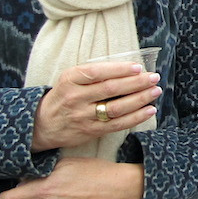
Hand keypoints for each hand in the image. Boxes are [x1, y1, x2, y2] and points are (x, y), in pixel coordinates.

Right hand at [32, 62, 161, 151]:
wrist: (42, 124)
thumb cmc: (63, 96)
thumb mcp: (70, 79)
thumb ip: (92, 74)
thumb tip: (127, 68)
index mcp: (70, 79)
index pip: (97, 72)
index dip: (119, 70)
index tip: (137, 67)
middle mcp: (76, 97)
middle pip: (110, 89)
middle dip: (136, 83)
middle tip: (153, 77)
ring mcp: (83, 116)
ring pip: (116, 108)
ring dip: (139, 99)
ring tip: (155, 92)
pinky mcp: (91, 131)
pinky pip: (117, 124)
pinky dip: (135, 118)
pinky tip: (148, 110)